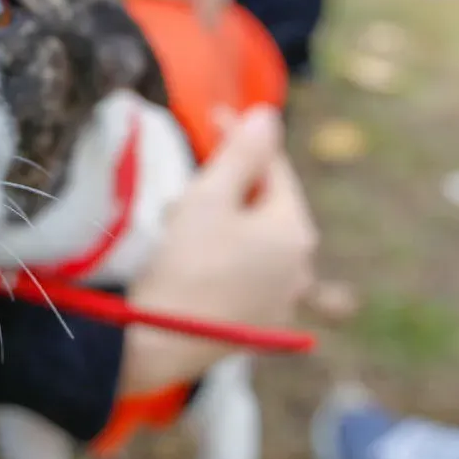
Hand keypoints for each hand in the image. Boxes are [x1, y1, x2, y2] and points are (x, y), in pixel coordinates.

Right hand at [118, 106, 316, 394]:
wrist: (158, 343)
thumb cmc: (183, 263)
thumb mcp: (209, 197)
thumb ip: (243, 151)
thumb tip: (270, 115)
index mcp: (296, 231)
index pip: (273, 168)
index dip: (241, 137)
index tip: (211, 115)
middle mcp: (301, 268)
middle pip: (265, 207)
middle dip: (229, 185)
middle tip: (187, 179)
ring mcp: (282, 302)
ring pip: (254, 243)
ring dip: (224, 223)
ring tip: (181, 221)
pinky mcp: (257, 328)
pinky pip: (245, 276)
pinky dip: (223, 259)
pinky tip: (192, 260)